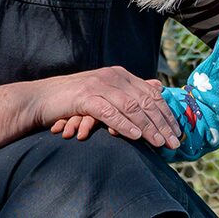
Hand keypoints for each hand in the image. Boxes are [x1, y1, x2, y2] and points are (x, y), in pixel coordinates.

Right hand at [27, 69, 177, 148]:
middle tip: (173, 143)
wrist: (41, 99)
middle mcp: (112, 76)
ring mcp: (98, 85)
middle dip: (162, 123)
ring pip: (131, 106)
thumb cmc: (73, 100)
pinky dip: (125, 124)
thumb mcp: (105, 93)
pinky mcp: (85, 96)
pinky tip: (136, 136)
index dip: (166, 114)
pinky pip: (110, 111)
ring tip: (159, 143)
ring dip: (148, 126)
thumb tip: (158, 88)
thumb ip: (130, 91)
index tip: (177, 132)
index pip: (150, 94)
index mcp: (120, 75)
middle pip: (144, 101)